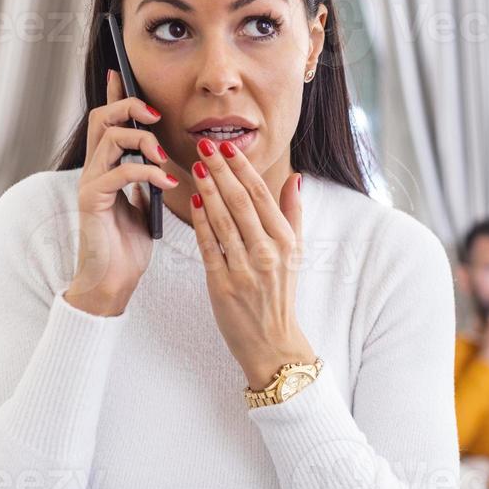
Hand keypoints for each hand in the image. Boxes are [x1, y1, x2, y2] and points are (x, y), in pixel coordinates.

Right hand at [63, 69, 180, 315]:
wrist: (113, 282)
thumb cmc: (129, 247)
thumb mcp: (146, 205)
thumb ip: (149, 181)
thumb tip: (165, 163)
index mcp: (107, 167)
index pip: (107, 121)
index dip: (114, 94)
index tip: (120, 72)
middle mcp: (93, 169)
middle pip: (103, 118)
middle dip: (129, 106)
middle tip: (155, 113)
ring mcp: (90, 183)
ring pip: (110, 138)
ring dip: (142, 140)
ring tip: (165, 158)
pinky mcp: (92, 200)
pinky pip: (119, 172)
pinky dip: (146, 172)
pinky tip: (167, 183)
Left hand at [188, 137, 313, 388]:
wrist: (273, 343)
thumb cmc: (280, 295)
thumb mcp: (296, 253)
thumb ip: (293, 214)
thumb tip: (295, 178)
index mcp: (286, 241)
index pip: (261, 195)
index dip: (242, 168)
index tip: (227, 147)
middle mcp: (268, 252)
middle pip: (240, 201)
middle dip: (220, 170)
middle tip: (204, 145)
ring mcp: (245, 268)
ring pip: (222, 219)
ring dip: (207, 189)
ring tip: (195, 166)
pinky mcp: (223, 284)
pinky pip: (209, 245)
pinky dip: (200, 221)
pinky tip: (192, 201)